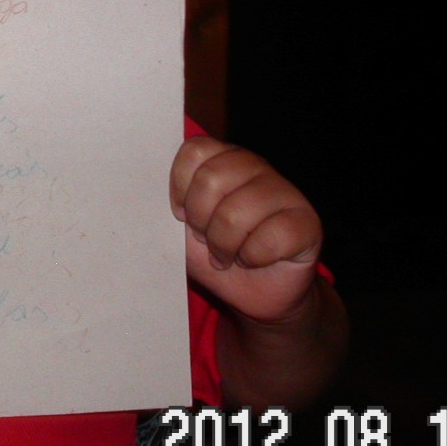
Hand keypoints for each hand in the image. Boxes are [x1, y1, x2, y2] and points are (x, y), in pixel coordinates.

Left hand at [170, 137, 322, 323]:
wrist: (255, 294)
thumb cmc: (217, 255)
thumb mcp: (183, 231)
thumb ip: (169, 207)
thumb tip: (139, 195)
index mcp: (223, 160)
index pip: (194, 151)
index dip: (180, 187)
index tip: (181, 215)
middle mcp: (256, 167)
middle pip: (212, 178)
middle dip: (201, 220)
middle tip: (207, 239)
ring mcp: (285, 191)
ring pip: (238, 210)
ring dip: (224, 244)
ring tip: (227, 254)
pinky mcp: (307, 222)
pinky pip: (271, 236)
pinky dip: (253, 257)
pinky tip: (255, 260)